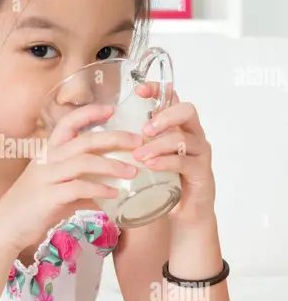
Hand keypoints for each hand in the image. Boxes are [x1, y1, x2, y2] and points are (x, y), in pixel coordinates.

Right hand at [0, 104, 143, 251]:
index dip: (89, 113)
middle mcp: (47, 159)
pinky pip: (79, 187)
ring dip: (112, 165)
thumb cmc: (32, 205)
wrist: (6, 226)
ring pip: (84, 161)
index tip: (112, 109)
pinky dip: (100, 188)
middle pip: (84, 140)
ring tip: (132, 171)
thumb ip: (77, 180)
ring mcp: (47, 177)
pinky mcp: (50, 196)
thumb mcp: (54, 185)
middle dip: (114, 138)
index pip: (68, 123)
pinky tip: (114, 193)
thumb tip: (107, 184)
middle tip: (138, 141)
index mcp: (47, 151)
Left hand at [131, 83, 215, 223]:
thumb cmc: (164, 179)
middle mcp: (192, 134)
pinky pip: (185, 162)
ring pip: (182, 138)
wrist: (186, 210)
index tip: (139, 91)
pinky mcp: (201, 172)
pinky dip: (166, 162)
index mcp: (178, 125)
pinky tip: (151, 166)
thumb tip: (99, 133)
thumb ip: (133, 143)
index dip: (158, 90)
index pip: (173, 98)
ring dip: (157, 144)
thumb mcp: (148, 156)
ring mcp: (199, 152)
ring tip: (139, 155)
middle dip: (164, 116)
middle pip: (187, 111)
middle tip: (144, 129)